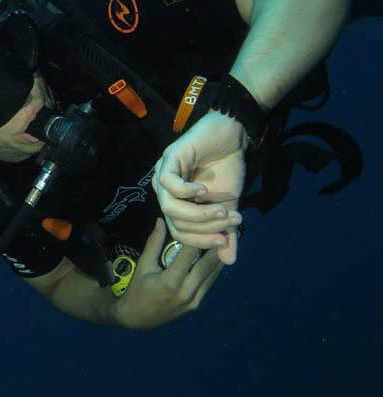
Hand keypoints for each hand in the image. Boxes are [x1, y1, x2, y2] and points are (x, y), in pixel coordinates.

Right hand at [115, 218, 224, 330]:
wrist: (137, 319)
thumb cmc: (137, 290)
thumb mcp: (143, 266)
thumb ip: (154, 243)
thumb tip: (161, 220)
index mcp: (171, 281)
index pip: (190, 253)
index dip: (201, 237)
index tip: (210, 222)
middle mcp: (186, 291)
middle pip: (208, 264)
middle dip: (217, 246)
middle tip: (226, 229)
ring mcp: (193, 300)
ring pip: (212, 275)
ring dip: (220, 257)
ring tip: (228, 240)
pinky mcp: (196, 304)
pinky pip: (208, 283)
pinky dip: (214, 270)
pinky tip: (218, 257)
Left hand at [152, 110, 246, 264]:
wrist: (232, 135)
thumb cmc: (227, 167)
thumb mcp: (229, 206)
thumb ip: (226, 232)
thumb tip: (230, 261)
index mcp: (176, 204)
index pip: (180, 234)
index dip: (201, 241)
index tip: (224, 241)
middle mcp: (165, 192)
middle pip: (175, 224)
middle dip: (204, 228)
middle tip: (229, 224)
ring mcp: (163, 175)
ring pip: (169, 208)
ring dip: (198, 214)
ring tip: (222, 210)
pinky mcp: (168, 159)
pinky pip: (169, 184)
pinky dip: (186, 191)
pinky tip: (204, 190)